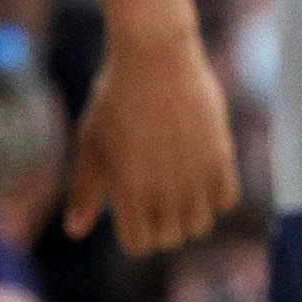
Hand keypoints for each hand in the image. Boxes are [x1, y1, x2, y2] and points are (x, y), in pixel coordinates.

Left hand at [63, 22, 236, 254]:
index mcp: (127, 190)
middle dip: (162, 225)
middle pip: (170, 238)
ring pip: (200, 225)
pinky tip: (203, 175)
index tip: (136, 214)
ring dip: (190, 214)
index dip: (136, 234)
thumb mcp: (91, 143)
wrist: (154, 55)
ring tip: (181, 189)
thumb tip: (75, 232)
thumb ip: (85, 191)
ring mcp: (193, 173)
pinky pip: (226, 200)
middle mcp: (162, 188)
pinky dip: (216, 196)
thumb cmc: (115, 98)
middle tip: (158, 199)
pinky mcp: (219, 154)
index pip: (139, 245)